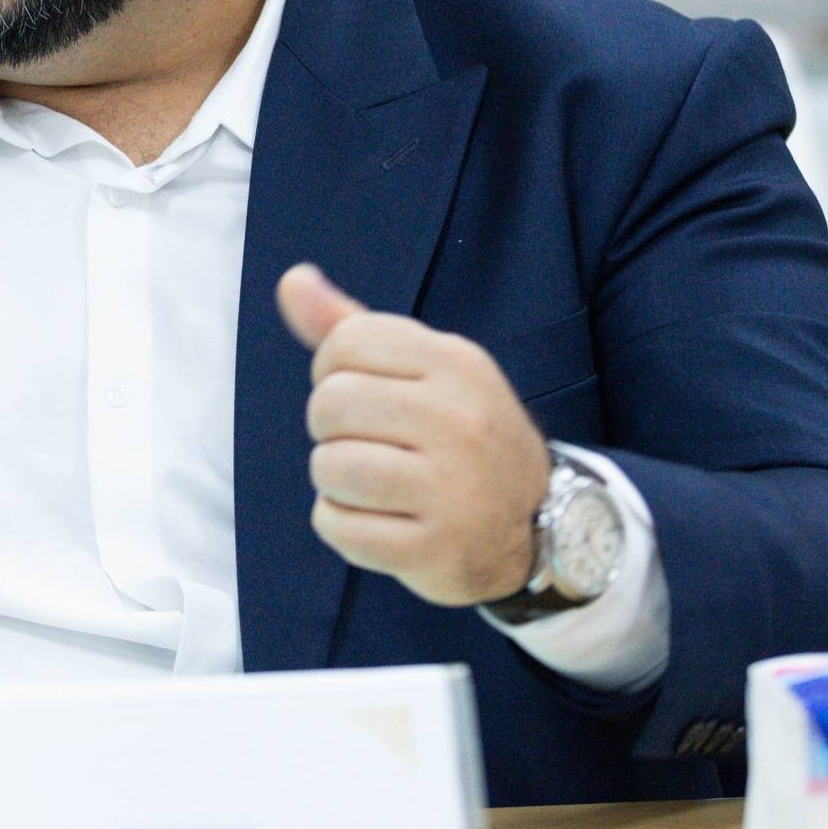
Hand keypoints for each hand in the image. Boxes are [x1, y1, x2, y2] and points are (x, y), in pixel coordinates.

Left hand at [277, 263, 549, 607]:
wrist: (536, 524)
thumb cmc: (460, 434)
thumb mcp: (423, 368)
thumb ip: (350, 325)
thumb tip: (291, 279)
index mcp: (457, 364)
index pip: (345, 344)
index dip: (334, 370)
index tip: (365, 394)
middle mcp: (460, 421)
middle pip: (329, 404)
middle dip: (330, 427)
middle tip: (368, 443)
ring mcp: (453, 489)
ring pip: (329, 467)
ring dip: (334, 480)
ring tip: (374, 484)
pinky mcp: (435, 549)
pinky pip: (338, 526)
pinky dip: (341, 525)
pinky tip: (379, 521)